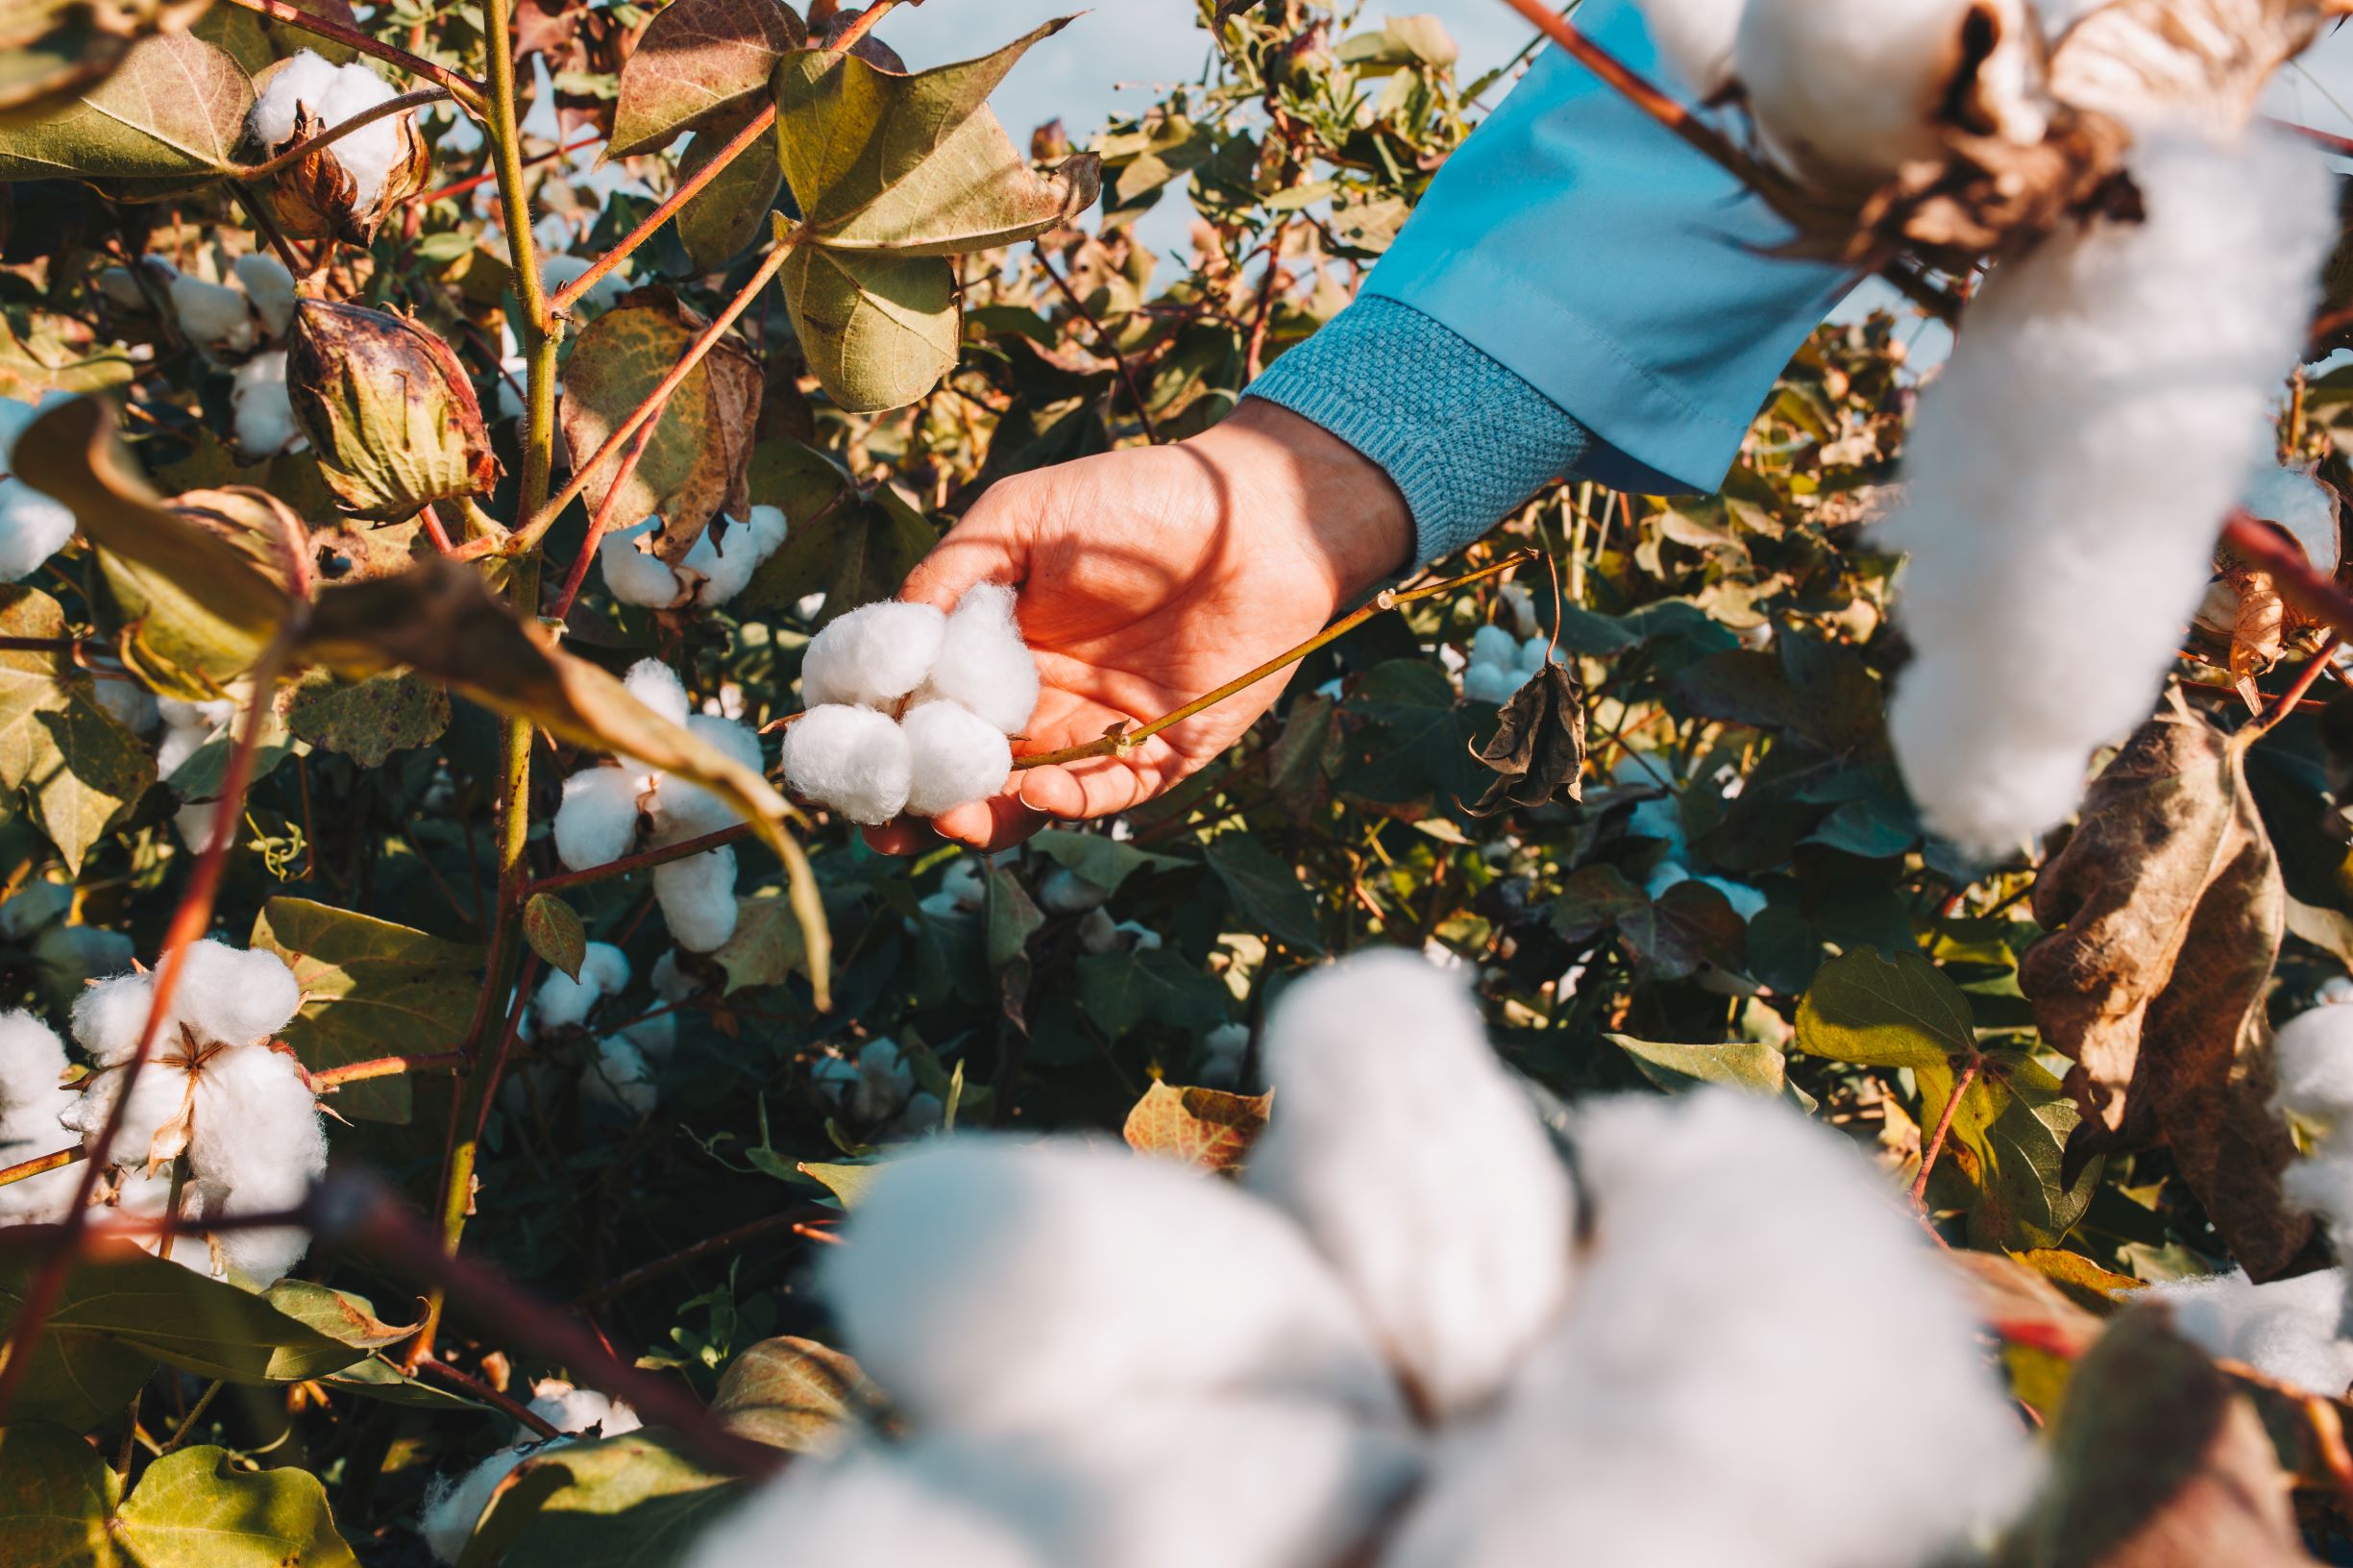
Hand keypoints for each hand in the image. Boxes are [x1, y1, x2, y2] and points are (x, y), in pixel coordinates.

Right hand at [866, 399, 1413, 853]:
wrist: (1256, 519)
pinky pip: (1104, 797)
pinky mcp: (1160, 755)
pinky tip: (1036, 791)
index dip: (881, 738)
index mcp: (997, 647)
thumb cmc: (1138, 503)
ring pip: (1024, 797)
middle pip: (963, 768)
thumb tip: (890, 637)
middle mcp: (1039, 699)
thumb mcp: (1022, 519)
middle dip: (919, 802)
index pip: (924, 707)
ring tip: (953, 819)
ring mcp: (1097, 732)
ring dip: (985, 817)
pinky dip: (1067, 803)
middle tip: (884, 824)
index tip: (842, 759)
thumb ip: (953, 573)